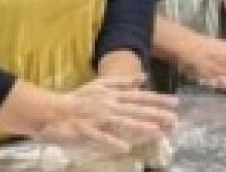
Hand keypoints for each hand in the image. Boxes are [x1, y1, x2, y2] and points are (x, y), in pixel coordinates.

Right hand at [37, 76, 177, 151]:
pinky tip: (125, 147)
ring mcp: (97, 117)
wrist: (49, 109)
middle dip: (156, 114)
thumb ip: (123, 82)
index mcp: (112, 94)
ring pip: (122, 122)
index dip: (158, 99)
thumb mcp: (100, 85)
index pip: (140, 96)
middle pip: (136, 109)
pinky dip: (112, 141)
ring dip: (139, 126)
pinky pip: (100, 136)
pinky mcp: (85, 129)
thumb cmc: (77, 99)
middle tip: (174, 119)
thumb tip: (144, 77)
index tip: (176, 103)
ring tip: (156, 131)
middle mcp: (108, 104)